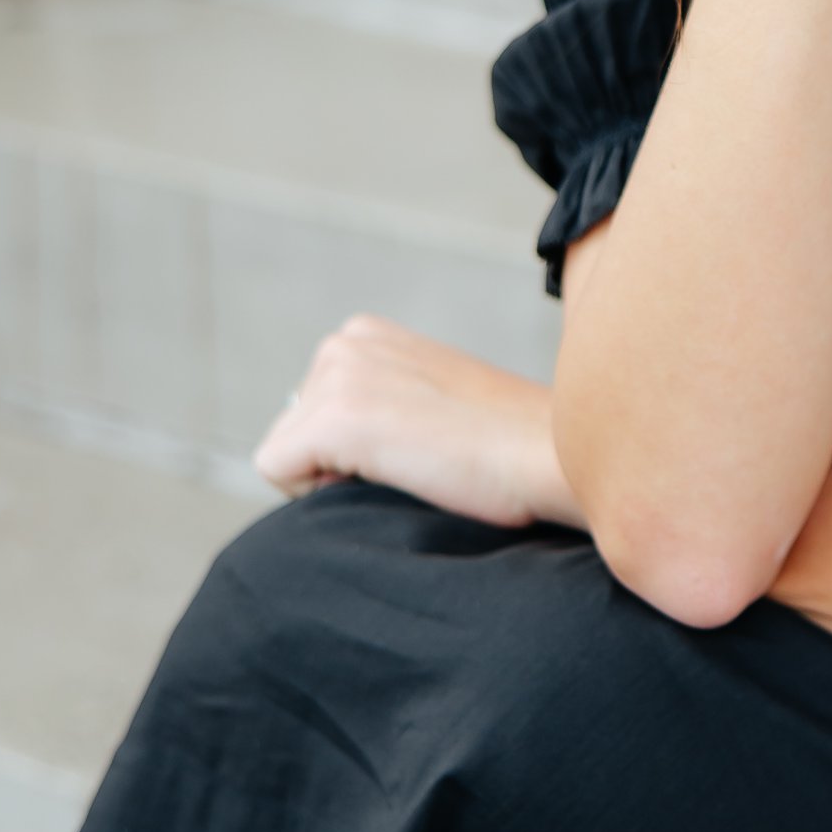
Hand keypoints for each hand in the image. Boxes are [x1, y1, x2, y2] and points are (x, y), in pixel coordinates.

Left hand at [255, 317, 580, 529]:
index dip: (354, 454)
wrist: (552, 457)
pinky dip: (322, 495)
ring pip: (284, 455)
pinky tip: (392, 479)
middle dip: (338, 464)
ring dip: (337, 479)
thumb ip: (386, 406)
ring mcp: (339, 375)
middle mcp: (346, 341)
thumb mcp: (437, 404)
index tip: (418, 452)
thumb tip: (340, 451)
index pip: (311, 414)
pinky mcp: (336, 417)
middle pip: (291, 432)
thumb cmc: (512, 447)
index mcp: (368, 335)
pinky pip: (279, 473)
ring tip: (411, 470)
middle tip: (416, 466)